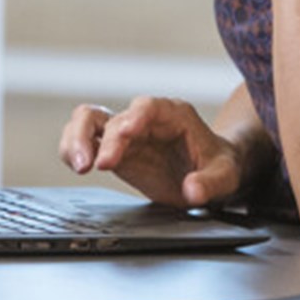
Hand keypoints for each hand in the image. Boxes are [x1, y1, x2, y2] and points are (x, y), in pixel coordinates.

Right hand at [58, 97, 245, 208]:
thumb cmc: (218, 164)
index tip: (124, 136)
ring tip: (78, 165)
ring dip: (77, 139)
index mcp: (172, 114)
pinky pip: (86, 141)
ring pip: (88, 120)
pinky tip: (76, 166)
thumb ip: (210, 183)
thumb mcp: (225, 175)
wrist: (211, 170)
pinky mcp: (115, 149)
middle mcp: (144, 119)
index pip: (147, 108)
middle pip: (111, 115)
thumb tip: (192, 191)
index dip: (132, 120)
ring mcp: (125, 133)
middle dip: (96, 136)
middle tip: (92, 165)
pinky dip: (74, 149)